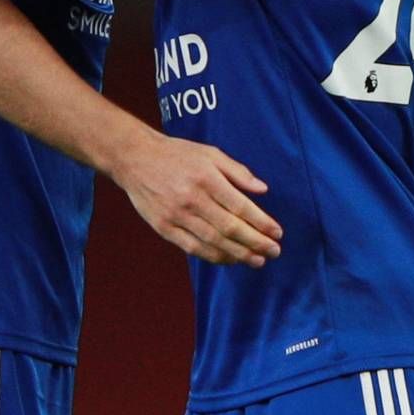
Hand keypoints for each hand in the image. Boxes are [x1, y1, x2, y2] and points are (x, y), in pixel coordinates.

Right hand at [110, 130, 283, 265]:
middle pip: (229, 228)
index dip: (261, 222)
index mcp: (207, 179)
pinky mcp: (163, 228)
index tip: (277, 233)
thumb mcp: (211, 154)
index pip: (240, 207)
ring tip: (257, 261)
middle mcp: (192, 200)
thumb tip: (264, 189)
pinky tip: (230, 259)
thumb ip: (238, 172)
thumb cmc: (178, 154)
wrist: (135, 159)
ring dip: (238, 254)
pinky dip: (213, 256)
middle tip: (274, 252)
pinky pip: (192, 248)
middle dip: (255, 243)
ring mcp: (176, 216)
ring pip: (212, 242)